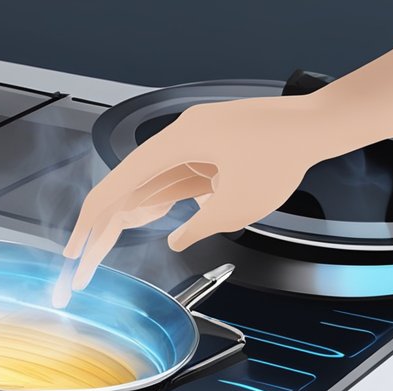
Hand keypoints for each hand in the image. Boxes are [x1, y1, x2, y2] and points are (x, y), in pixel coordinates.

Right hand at [55, 94, 340, 304]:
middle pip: (129, 187)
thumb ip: (198, 227)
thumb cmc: (281, 155)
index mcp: (175, 144)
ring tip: (104, 247)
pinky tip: (147, 218)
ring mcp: (193, 144)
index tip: (75, 249)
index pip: (118, 186)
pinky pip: (174, 178)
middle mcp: (178, 139)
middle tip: (85, 262)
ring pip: (149, 183)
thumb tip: (176, 239)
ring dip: (130, 214)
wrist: (317, 126)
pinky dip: (159, 199)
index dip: (91, 222)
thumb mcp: (235, 207)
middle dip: (105, 228)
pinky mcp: (209, 151)